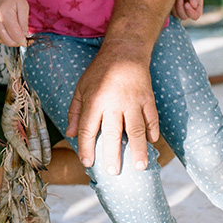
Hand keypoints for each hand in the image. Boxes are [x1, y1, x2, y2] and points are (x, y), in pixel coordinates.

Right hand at [0, 0, 29, 46]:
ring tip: (15, 31)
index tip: (27, 41)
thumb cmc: (13, 0)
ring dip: (11, 40)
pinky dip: (5, 38)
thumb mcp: (23, 7)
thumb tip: (25, 35)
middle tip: (23, 38)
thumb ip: (24, 23)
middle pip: (8, 41)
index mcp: (4, 15)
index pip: (15, 35)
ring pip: (3, 42)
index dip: (23, 40)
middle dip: (17, 42)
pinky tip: (8, 31)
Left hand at [66, 38, 158, 175]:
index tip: (87, 163)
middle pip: (112, 133)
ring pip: (136, 129)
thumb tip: (70, 134)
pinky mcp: (147, 99)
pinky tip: (151, 144)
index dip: (86, 147)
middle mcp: (113, 103)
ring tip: (140, 167)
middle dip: (112, 154)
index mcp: (94, 101)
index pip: (87, 129)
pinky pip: (152, 119)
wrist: (125, 51)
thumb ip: (75, 111)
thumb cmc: (100, 71)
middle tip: (113, 172)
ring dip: (138, 149)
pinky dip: (153, 132)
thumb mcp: (81, 87)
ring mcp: (133, 101)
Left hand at [173, 0, 203, 20]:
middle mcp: (189, 8)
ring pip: (177, 15)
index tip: (186, 3)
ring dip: (176, 7)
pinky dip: (170, 5)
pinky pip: (170, 11)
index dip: (191, 12)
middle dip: (181, 8)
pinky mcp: (171, 6)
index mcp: (197, 4)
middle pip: (185, 17)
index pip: (196, 15)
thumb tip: (194, 5)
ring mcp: (180, 8)